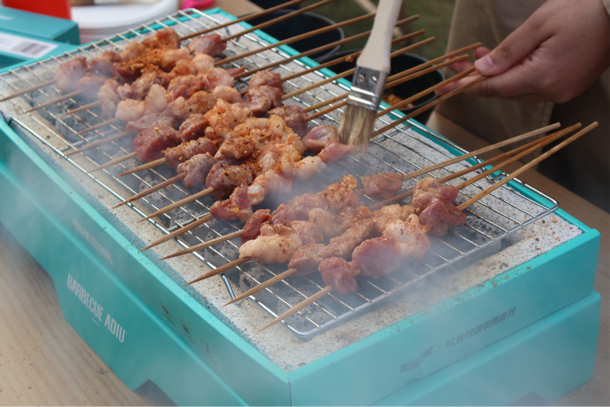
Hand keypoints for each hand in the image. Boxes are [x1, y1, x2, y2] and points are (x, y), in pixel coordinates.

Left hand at [436, 0, 609, 102]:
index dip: (465, 87)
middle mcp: (551, 90)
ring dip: (496, 76)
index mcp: (541, 77)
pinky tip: (505, 62)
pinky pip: (532, 86)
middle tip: (457, 64)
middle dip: (477, 78)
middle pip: (502, 91)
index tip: (444, 87)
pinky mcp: (568, 86)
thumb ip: (507, 51)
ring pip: (516, 90)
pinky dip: (515, 76)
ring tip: (479, 57)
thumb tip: (480, 71)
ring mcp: (562, 91)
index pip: (492, 88)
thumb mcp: (538, 25)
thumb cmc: (583, 11)